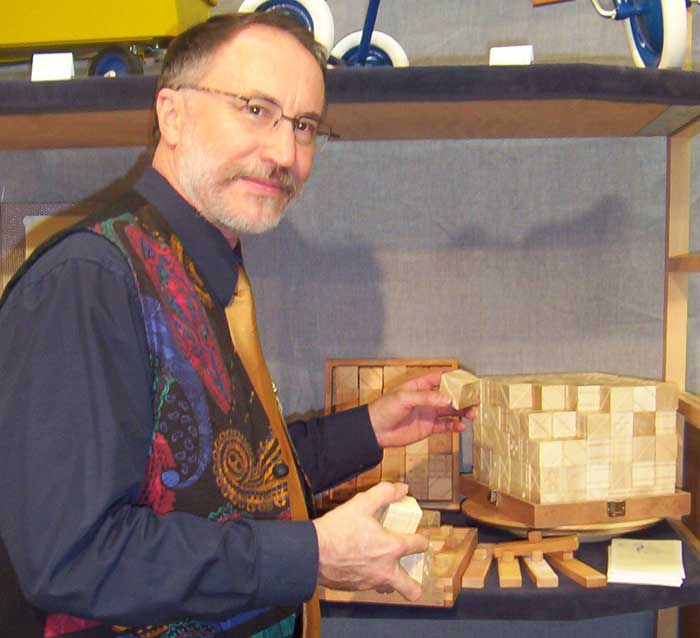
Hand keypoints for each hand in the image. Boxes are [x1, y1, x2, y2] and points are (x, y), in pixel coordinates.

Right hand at [312, 482, 428, 600]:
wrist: (313, 552)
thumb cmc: (337, 529)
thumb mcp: (362, 503)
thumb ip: (385, 493)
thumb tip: (402, 488)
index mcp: (392, 548)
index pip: (419, 546)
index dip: (421, 539)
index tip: (417, 536)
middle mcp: (385, 570)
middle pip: (411, 589)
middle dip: (415, 585)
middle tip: (411, 572)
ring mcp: (371, 582)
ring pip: (389, 588)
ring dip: (390, 580)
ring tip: (384, 567)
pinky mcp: (355, 588)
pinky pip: (369, 586)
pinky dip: (369, 578)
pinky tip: (360, 565)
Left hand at [367, 370, 475, 448]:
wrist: (376, 430)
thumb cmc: (385, 409)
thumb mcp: (405, 398)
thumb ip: (427, 398)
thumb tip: (448, 398)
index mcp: (420, 386)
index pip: (440, 378)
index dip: (454, 378)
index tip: (468, 380)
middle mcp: (426, 399)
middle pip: (449, 395)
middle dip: (462, 397)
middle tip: (475, 399)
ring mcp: (428, 413)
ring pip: (450, 411)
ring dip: (461, 412)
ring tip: (472, 414)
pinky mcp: (428, 428)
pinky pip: (444, 426)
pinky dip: (454, 426)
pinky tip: (461, 427)